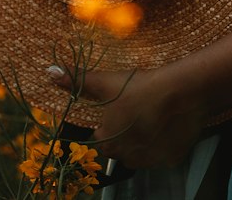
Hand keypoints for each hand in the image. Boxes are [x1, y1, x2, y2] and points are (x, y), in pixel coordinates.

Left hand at [46, 62, 209, 169]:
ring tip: (149, 118)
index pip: (100, 140)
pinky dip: (163, 144)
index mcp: (108, 141)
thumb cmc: (139, 87)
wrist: (181, 90)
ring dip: (141, 142)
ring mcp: (152, 160)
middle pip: (120, 148)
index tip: (117, 112)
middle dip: (123, 134)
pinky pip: (163, 155)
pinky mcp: (172, 158)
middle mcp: (128, 156)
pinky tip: (166, 126)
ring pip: (140, 154)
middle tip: (134, 113)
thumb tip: (50, 72)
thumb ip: (77, 80)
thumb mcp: (105, 82)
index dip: (107, 125)